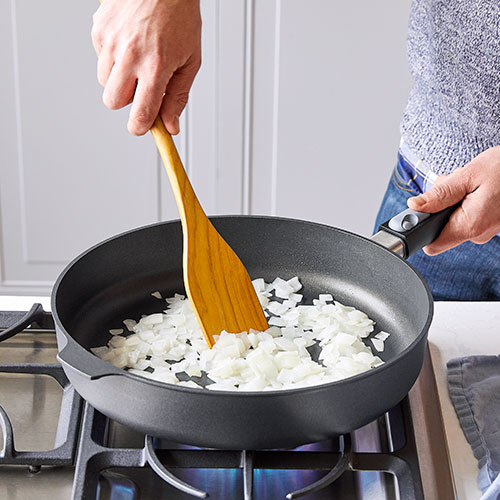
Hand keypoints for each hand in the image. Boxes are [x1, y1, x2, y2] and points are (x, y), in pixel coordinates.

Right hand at [91, 0, 200, 135]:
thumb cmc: (180, 16)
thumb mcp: (191, 60)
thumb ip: (178, 97)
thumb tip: (170, 125)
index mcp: (155, 67)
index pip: (139, 115)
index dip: (140, 127)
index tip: (144, 126)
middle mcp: (130, 56)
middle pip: (114, 102)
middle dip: (128, 101)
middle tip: (143, 87)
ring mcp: (111, 41)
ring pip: (105, 83)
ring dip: (120, 80)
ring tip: (138, 61)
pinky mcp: (99, 29)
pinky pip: (100, 59)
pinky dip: (113, 59)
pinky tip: (129, 44)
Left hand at [407, 146, 499, 254]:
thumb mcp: (468, 176)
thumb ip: (439, 194)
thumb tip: (415, 206)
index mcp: (470, 225)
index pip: (432, 244)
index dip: (422, 229)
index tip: (419, 214)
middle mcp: (478, 233)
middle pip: (442, 228)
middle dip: (440, 206)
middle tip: (453, 185)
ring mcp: (486, 229)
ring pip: (455, 219)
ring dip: (455, 200)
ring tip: (470, 183)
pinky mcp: (490, 223)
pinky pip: (469, 215)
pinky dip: (467, 200)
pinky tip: (476, 188)